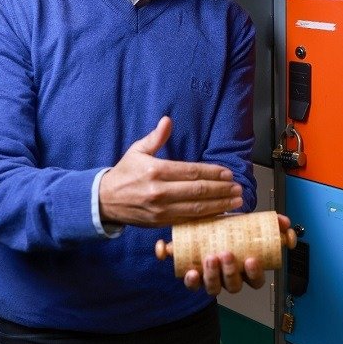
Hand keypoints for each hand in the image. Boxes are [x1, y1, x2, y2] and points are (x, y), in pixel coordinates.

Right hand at [99, 116, 243, 226]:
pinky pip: (188, 221)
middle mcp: (159, 192)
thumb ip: (156, 137)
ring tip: (235, 201)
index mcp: (155, 171)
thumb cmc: (124, 173)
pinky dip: (206, 218)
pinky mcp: (161, 223)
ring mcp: (161, 210)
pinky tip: (220, 214)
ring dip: (219, 205)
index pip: (191, 172)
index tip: (228, 173)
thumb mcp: (137, 151)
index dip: (212, 173)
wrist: (104, 200)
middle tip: (238, 187)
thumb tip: (168, 120)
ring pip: (196, 208)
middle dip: (221, 189)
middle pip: (198, 191)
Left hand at [183, 214, 291, 294]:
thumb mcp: (251, 224)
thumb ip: (269, 223)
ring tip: (211, 257)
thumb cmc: (232, 229)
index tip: (251, 260)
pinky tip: (192, 272)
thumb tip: (284, 223)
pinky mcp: (196, 278)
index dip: (254, 273)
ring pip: (214, 288)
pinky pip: (194, 285)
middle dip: (230, 272)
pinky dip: (193, 281)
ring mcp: (213, 279)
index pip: (256, 281)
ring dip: (213, 275)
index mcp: (246, 271)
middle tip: (227, 254)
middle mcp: (230, 278)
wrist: (208, 224)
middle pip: (234, 285)